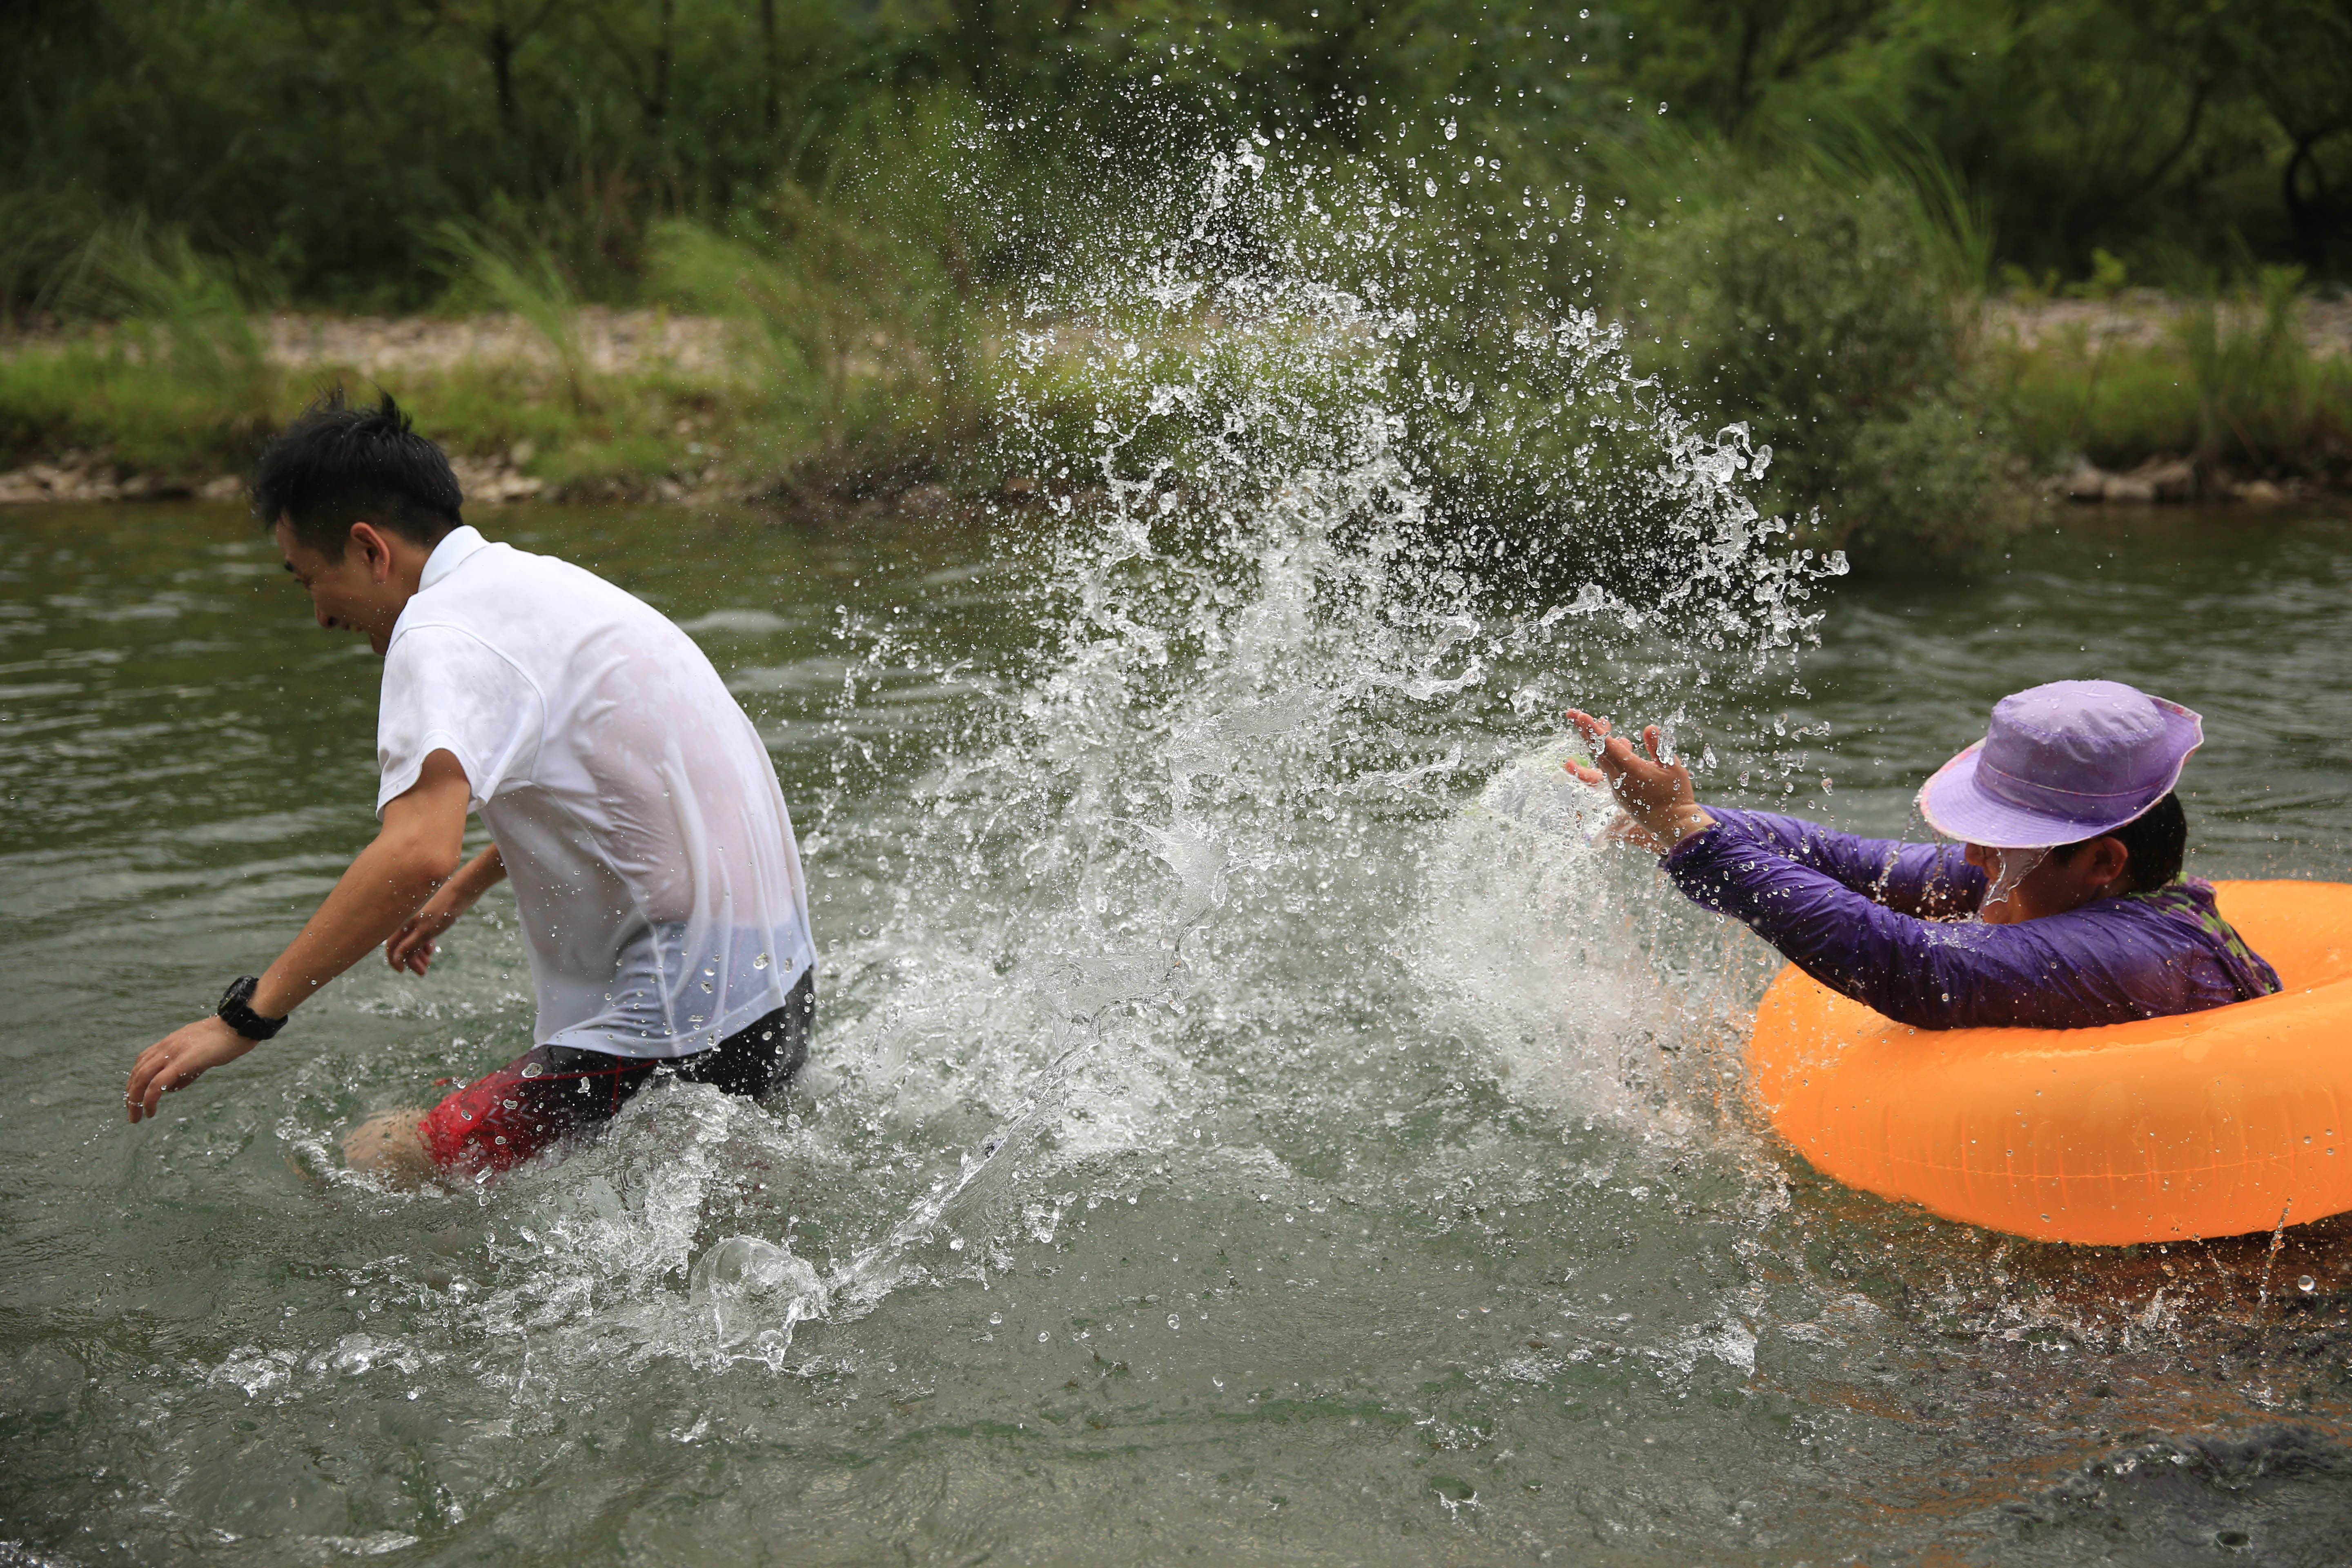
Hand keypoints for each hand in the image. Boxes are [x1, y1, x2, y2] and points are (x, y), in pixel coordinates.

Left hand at [125, 1015, 259, 1122]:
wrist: (238, 1026)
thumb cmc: (224, 1041)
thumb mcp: (199, 1057)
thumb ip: (184, 1072)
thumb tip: (170, 1088)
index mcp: (168, 1044)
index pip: (141, 1064)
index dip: (134, 1083)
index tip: (136, 1099)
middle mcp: (165, 1047)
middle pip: (136, 1073)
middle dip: (130, 1096)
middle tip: (132, 1114)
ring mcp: (171, 1053)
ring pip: (141, 1079)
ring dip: (135, 1101)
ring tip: (137, 1117)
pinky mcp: (181, 1062)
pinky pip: (157, 1083)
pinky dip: (149, 1099)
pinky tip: (150, 1111)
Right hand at [386, 891, 463, 973]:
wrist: (463, 891)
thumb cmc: (444, 910)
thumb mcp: (426, 931)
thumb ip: (410, 945)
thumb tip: (396, 960)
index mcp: (403, 923)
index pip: (392, 945)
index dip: (394, 959)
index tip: (402, 971)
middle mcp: (408, 920)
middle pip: (403, 944)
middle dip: (411, 959)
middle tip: (422, 972)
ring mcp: (419, 917)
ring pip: (414, 939)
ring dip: (419, 953)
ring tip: (428, 963)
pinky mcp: (430, 916)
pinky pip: (422, 933)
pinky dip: (425, 943)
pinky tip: (431, 950)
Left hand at [1562, 709, 1713, 847]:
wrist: (1672, 824)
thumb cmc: (1676, 794)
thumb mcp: (1672, 766)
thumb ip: (1659, 746)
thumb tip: (1649, 727)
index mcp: (1631, 770)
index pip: (1606, 745)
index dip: (1592, 729)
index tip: (1580, 715)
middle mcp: (1619, 778)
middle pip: (1597, 750)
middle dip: (1585, 730)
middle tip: (1573, 713)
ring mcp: (1616, 787)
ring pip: (1601, 760)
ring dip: (1597, 741)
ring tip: (1598, 723)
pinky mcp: (1619, 792)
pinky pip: (1609, 769)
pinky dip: (1608, 754)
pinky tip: (1618, 742)